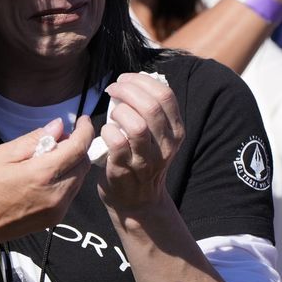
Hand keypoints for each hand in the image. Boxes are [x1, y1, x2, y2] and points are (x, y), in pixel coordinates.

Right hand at [0, 117, 92, 247]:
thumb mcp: (2, 155)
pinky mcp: (55, 219)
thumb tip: (57, 126)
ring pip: (79, 178)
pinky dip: (66, 179)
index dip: (85, 131)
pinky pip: (71, 192)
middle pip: (83, 163)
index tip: (83, 120)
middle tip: (58, 139)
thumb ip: (33, 140)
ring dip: (72, 163)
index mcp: (42, 174)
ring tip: (49, 157)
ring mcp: (58, 209)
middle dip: (77, 146)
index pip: (78, 148)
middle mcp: (56, 193)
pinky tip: (46, 176)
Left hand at [96, 73, 184, 213]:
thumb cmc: (142, 159)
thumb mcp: (158, 136)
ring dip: (119, 111)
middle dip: (127, 91)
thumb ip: (152, 111)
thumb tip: (133, 81)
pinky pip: (117, 144)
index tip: (125, 79)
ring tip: (112, 112)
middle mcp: (166, 146)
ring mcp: (147, 161)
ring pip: (138, 126)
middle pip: (151, 107)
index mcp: (176, 131)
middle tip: (113, 89)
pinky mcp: (125, 171)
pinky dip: (108, 131)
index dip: (142, 81)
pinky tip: (105, 130)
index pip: (165, 95)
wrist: (138, 202)